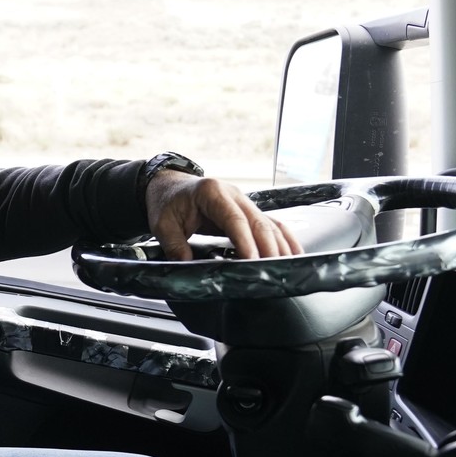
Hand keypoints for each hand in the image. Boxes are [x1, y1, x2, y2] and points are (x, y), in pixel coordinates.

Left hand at [145, 169, 302, 260]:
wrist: (168, 186)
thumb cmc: (166, 203)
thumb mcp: (162, 225)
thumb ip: (175, 246)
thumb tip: (189, 268)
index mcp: (211, 193)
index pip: (234, 219)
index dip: (246, 241)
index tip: (252, 261)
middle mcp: (233, 194)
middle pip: (258, 221)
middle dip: (268, 247)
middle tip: (274, 270)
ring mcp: (243, 201)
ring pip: (269, 223)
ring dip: (280, 245)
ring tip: (288, 266)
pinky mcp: (247, 211)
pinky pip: (270, 224)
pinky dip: (283, 238)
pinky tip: (293, 253)